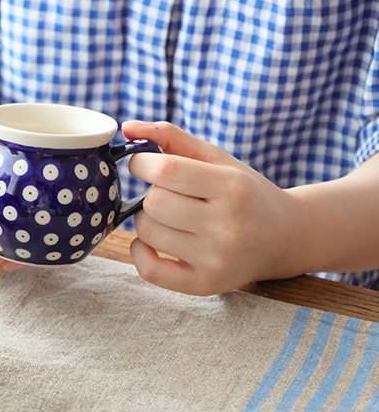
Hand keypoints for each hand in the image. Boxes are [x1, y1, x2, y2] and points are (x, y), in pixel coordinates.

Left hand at [122, 121, 306, 294]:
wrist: (284, 237)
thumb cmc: (243, 192)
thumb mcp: (216, 158)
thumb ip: (171, 137)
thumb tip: (127, 127)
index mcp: (231, 187)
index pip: (166, 170)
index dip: (142, 163)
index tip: (144, 164)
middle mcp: (227, 226)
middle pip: (154, 203)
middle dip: (150, 193)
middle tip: (167, 194)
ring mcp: (216, 259)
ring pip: (147, 232)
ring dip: (147, 220)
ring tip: (169, 216)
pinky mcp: (205, 284)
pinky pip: (149, 270)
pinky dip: (140, 252)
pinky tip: (154, 241)